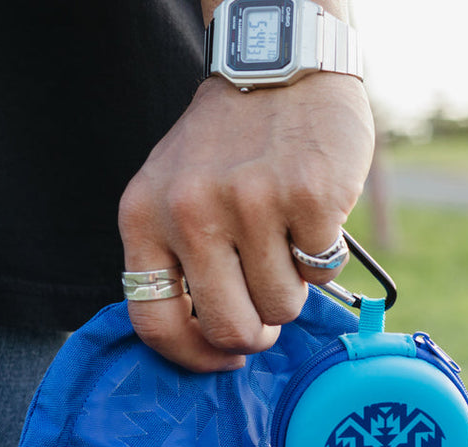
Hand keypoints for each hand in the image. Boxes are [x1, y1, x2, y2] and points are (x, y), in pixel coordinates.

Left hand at [118, 73, 374, 370]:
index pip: (153, 323)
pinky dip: (323, 253)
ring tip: (286, 240)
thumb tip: (210, 344)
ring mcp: (250, 204)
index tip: (223, 359)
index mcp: (144, 215)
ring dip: (293, 287)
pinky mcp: (307, 197)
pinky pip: (322, 271)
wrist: (281, 66)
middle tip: (268, 310)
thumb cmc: (229, 142)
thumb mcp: (173, 190)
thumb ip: (176, 258)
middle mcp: (190, 211)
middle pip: (228, 329)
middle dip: (256, 333)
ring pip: (282, 306)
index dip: (194, 358)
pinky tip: (311, 213)